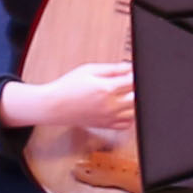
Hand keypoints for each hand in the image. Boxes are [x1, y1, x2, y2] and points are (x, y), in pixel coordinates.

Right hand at [6, 59, 134, 148]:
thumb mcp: (89, 70)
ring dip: (135, 103)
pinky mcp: (107, 125)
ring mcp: (109, 117)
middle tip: (128, 84)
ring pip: (135, 112)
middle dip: (137, 89)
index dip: (135, 75)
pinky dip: (130, 116)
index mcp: (106, 88)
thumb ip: (112, 69)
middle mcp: (110, 105)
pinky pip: (127, 124)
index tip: (132, 73)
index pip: (133, 81)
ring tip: (125, 95)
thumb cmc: (68, 86)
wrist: (55, 105)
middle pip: (138, 98)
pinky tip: (122, 108)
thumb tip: (130, 67)